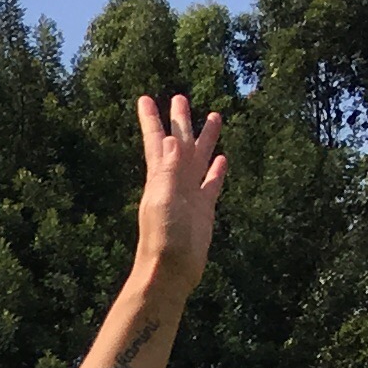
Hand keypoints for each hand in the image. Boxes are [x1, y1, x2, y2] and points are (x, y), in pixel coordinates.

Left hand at [135, 93, 226, 285]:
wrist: (171, 269)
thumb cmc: (163, 237)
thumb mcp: (163, 199)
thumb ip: (169, 170)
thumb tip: (174, 139)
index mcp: (160, 177)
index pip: (157, 141)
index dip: (152, 120)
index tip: (145, 98)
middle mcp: (174, 182)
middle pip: (180, 143)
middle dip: (180, 121)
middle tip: (181, 97)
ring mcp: (189, 194)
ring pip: (199, 158)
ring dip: (205, 139)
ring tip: (215, 116)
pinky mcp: (204, 209)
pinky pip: (211, 183)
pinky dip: (217, 170)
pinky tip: (222, 159)